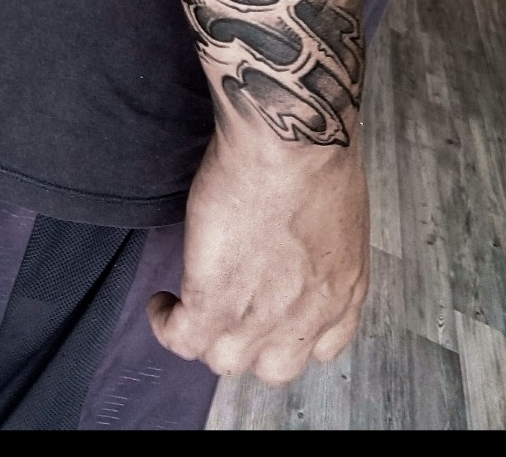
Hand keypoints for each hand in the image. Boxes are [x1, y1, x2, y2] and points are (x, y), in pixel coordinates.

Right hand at [147, 130, 369, 385]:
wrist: (290, 139)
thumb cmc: (317, 150)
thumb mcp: (339, 210)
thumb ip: (321, 243)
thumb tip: (295, 236)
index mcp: (344, 289)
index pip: (323, 346)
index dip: (292, 336)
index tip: (274, 317)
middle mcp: (308, 315)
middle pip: (275, 366)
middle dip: (251, 345)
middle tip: (230, 309)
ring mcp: (261, 316)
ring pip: (225, 359)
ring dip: (205, 337)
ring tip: (186, 308)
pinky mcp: (214, 301)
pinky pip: (182, 338)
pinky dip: (166, 325)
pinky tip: (161, 304)